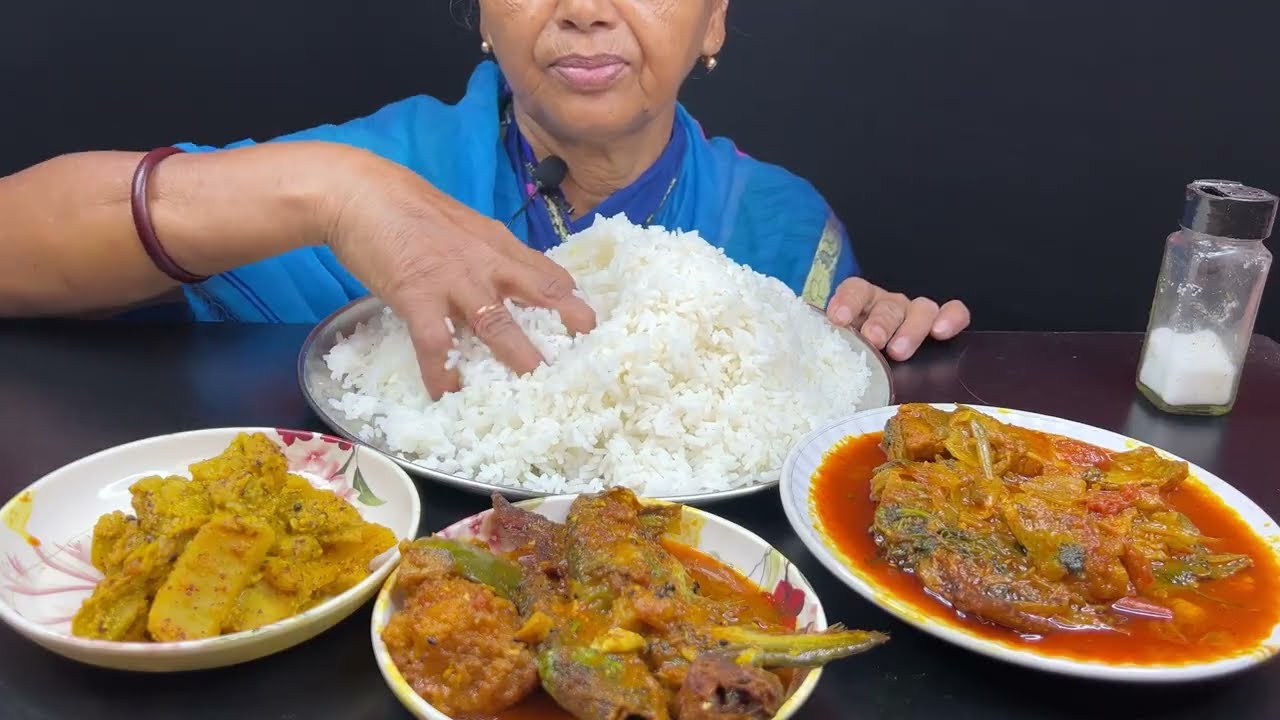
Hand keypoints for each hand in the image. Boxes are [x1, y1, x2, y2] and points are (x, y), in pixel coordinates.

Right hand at [321, 148, 595, 398]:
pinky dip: (442, 372)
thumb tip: (503, 283)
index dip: (573, 300)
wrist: (359, 193)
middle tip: (587, 357)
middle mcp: (487, 261)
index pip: (550, 272)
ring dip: (518, 356)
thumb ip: (486, 255)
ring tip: (534, 386)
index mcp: (499, 244)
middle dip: (568, 324)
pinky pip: (435, 343)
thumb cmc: (407, 209)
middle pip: (541, 292)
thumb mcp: (462, 226)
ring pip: (497, 323)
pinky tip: (446, 394)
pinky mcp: (418, 295)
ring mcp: (454, 279)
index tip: (588, 328)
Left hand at [825, 278, 968, 360]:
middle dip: (880, 321)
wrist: (866, 371)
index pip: (854, 289)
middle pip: (888, 304)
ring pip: (920, 308)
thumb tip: (789, 360)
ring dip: (910, 328)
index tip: (839, 320)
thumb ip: (819, 347)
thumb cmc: (847, 359)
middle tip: (873, 340)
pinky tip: (943, 333)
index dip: (847, 301)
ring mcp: (913, 313)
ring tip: (899, 351)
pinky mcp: (939, 323)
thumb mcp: (830, 350)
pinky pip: (952, 312)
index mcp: (858, 304)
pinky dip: (951, 317)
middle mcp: (886, 305)